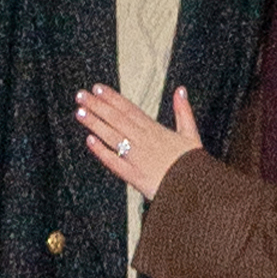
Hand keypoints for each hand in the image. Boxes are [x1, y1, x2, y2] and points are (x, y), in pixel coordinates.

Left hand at [75, 78, 207, 204]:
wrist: (197, 190)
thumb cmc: (193, 164)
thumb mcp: (191, 134)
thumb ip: (183, 111)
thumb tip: (180, 89)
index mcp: (155, 130)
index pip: (129, 109)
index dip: (112, 97)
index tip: (97, 87)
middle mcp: (144, 141)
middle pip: (116, 119)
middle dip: (97, 106)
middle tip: (80, 95)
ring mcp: (138, 158)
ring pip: (112, 137)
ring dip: (95, 124)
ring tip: (79, 112)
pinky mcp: (135, 176)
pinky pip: (115, 162)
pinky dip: (102, 152)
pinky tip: (89, 142)